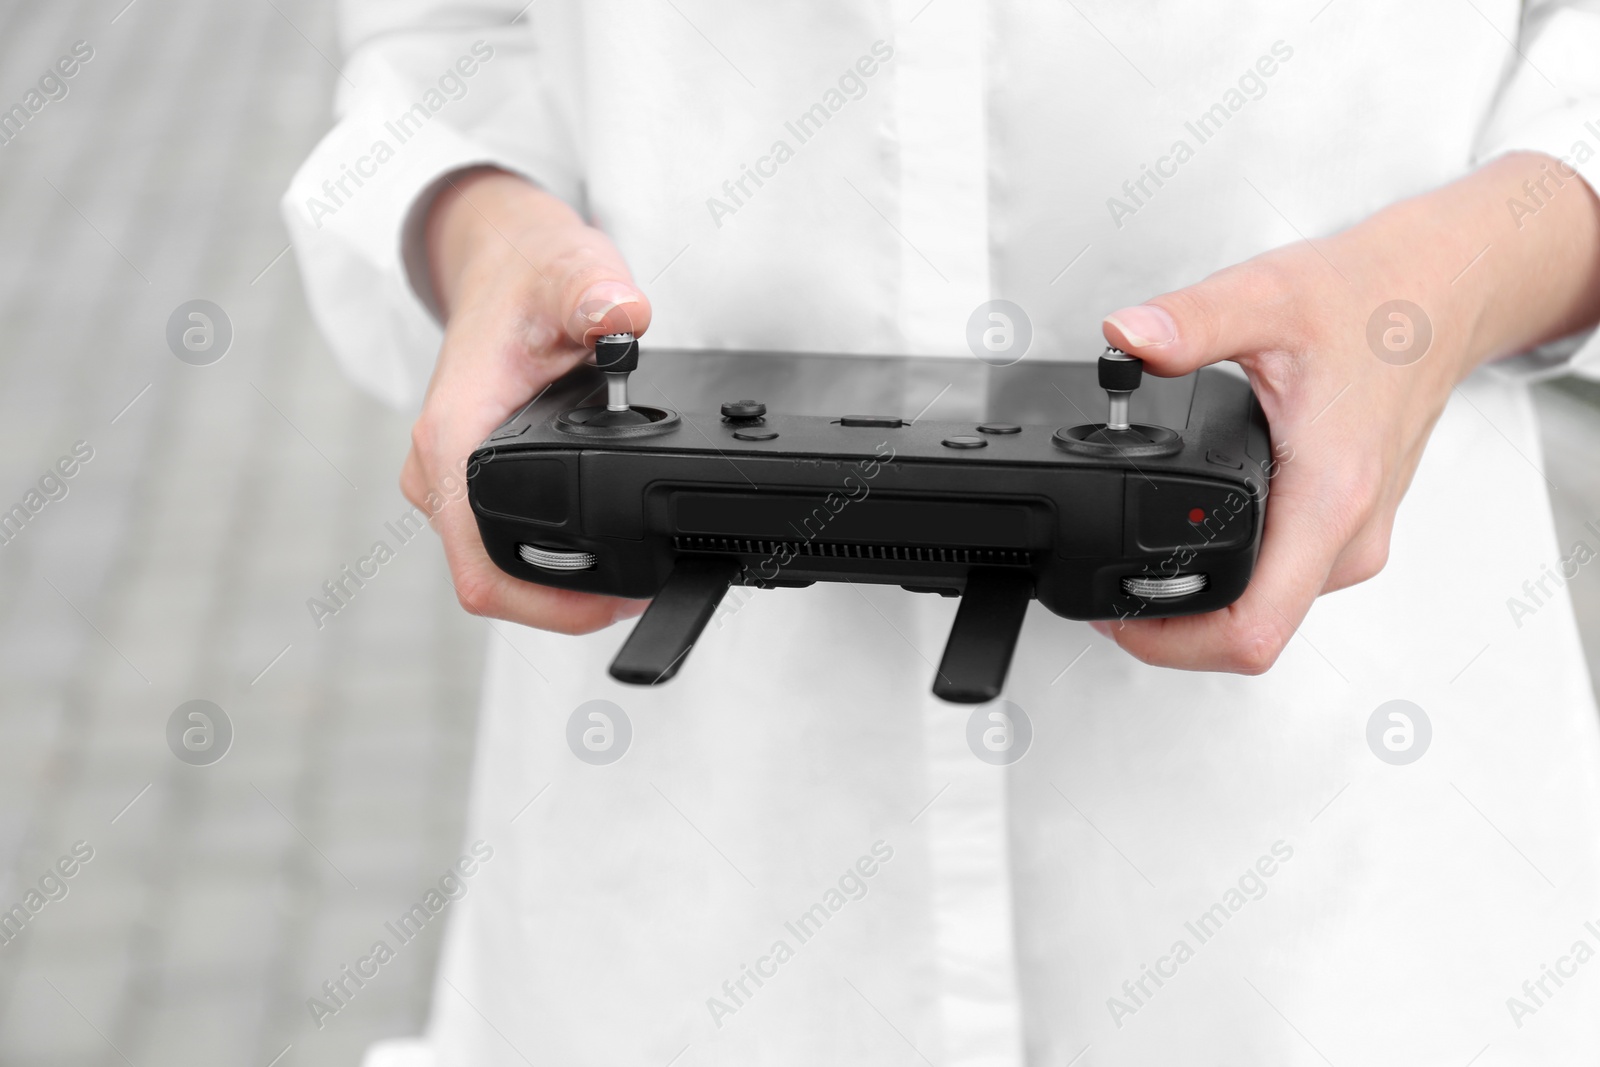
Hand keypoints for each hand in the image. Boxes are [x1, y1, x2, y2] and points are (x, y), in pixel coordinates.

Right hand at [403, 168, 650, 633]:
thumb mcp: (570, 271)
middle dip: (559, 605)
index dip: (544, 600)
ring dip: (552, 588)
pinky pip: (496, 547)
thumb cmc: (527, 275)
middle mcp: (439, 467)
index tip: (611, 603)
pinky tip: (597, 556)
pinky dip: (546, 563)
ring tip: (626, 580)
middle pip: (486, 580)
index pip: (478, 558)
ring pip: (490, 569)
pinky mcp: (465, 483)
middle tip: (636, 598)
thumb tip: (621, 316)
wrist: (498, 263)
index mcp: (453, 432)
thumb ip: (595, 294)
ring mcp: (449, 480)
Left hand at [1097, 152, 1599, 673]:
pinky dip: (1232, 578)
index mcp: (1329, 498)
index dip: (1172, 644)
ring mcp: (1356, 541)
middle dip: (1172, 630)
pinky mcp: (1351, 532)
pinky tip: (1195, 543)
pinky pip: (1283, 584)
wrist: (1441, 296)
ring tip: (1141, 568)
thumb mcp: (1267, 298)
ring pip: (1268, 612)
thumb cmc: (1374, 303)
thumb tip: (1127, 336)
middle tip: (1110, 595)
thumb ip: (1191, 322)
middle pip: (1251, 635)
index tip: (1117, 619)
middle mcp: (1350, 537)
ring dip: (1201, 606)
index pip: (1253, 629)